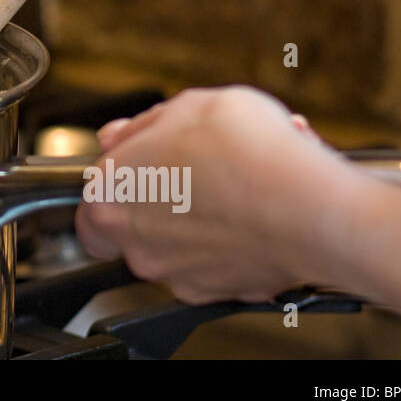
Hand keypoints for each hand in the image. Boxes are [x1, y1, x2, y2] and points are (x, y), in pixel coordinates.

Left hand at [75, 86, 363, 303]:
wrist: (310, 207)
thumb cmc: (246, 153)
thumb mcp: (186, 107)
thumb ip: (143, 127)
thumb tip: (121, 137)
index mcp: (111, 198)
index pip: (90, 205)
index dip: (116, 184)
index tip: (140, 171)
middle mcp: (138, 246)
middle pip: (137, 224)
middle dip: (165, 199)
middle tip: (197, 170)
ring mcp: (179, 275)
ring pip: (181, 244)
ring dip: (204, 217)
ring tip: (239, 181)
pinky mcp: (222, 293)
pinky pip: (221, 263)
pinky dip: (235, 242)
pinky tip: (260, 208)